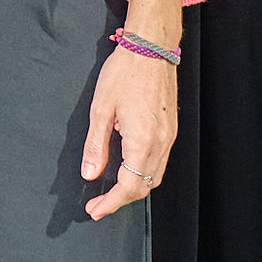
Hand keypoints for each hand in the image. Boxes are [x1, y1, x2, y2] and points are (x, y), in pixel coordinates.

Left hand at [84, 0, 182, 219]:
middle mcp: (161, 143)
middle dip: (121, 200)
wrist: (151, 49)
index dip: (112, 202)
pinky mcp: (171, 129)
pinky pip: (159, 161)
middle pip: (145, 185)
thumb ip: (95, 145)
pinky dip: (144, 174)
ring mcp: (170, 137)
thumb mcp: (100, 109)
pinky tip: (127, 171)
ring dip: (133, 188)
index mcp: (143, 140)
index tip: (94, 211)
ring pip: (155, 175)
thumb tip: (89, 174)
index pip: (130, 185)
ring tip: (109, 194)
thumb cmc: (123, 74)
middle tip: (97, 206)